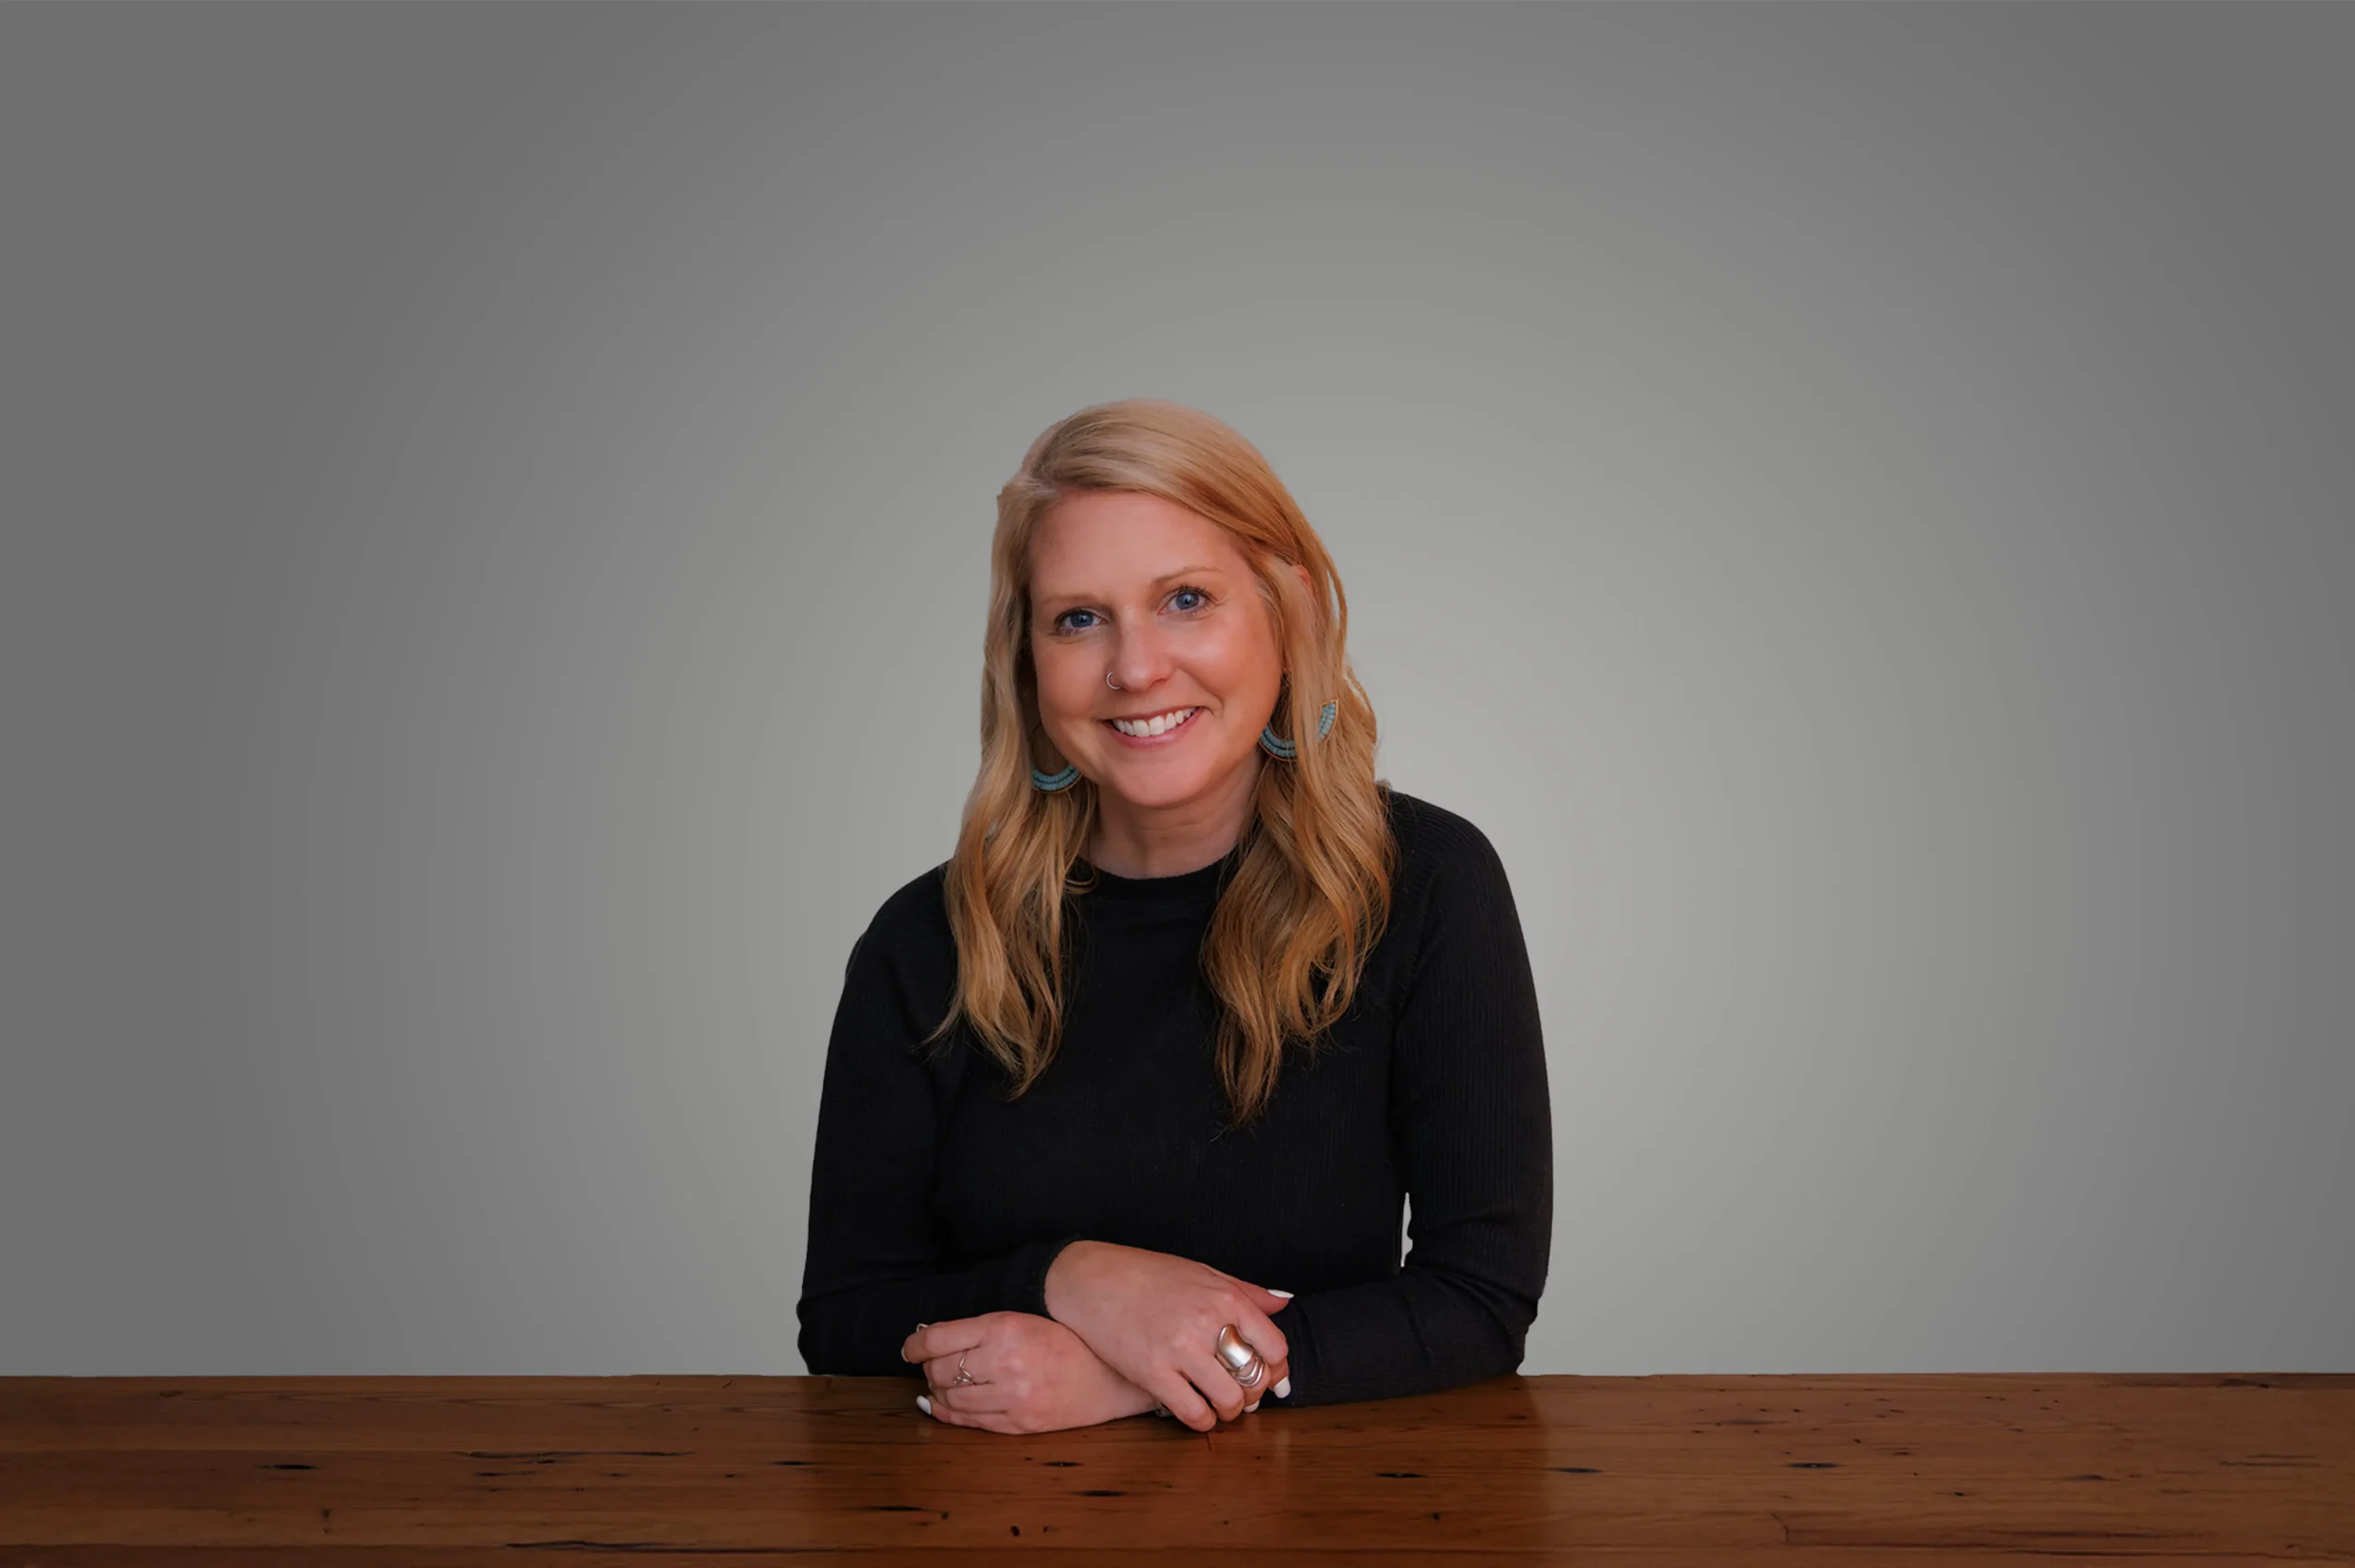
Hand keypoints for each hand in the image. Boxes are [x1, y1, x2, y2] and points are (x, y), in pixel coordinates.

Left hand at [899, 1311, 1160, 1434]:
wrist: (1110, 1373)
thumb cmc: (1067, 1338)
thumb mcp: (1023, 1318)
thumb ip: (979, 1328)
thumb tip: (928, 1339)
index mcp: (1005, 1327)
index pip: (937, 1338)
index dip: (914, 1345)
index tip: (909, 1348)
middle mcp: (1006, 1362)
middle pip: (940, 1370)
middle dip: (927, 1368)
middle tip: (929, 1363)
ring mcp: (1013, 1397)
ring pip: (951, 1398)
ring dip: (938, 1390)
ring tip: (942, 1382)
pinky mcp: (1019, 1423)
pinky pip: (969, 1422)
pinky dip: (949, 1413)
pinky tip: (945, 1404)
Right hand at [1041, 1240, 1291, 1432]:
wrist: (1092, 1280)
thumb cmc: (1149, 1275)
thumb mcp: (1202, 1272)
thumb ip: (1245, 1290)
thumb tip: (1284, 1303)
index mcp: (1224, 1297)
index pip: (1274, 1346)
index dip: (1276, 1366)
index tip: (1267, 1371)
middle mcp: (1206, 1323)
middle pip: (1255, 1376)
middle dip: (1256, 1391)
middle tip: (1245, 1392)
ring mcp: (1179, 1350)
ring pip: (1229, 1399)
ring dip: (1232, 1409)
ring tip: (1223, 1404)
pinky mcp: (1152, 1373)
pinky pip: (1193, 1413)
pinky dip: (1204, 1420)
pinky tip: (1199, 1412)